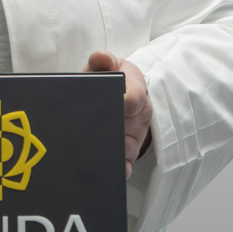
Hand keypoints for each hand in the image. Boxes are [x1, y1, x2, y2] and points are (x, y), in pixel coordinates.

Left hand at [84, 50, 152, 177]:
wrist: (114, 96)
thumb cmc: (107, 81)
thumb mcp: (105, 67)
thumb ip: (102, 60)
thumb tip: (101, 58)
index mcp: (136, 91)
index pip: (136, 98)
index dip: (127, 102)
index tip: (118, 104)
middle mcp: (139, 116)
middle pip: (129, 127)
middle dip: (113, 130)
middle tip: (93, 134)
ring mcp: (134, 136)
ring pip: (127, 148)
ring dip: (112, 152)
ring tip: (93, 155)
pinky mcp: (128, 154)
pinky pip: (125, 165)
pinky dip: (118, 171)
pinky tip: (105, 174)